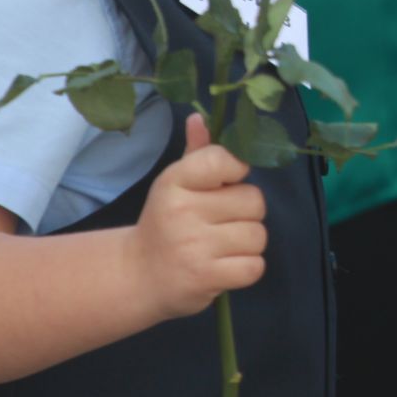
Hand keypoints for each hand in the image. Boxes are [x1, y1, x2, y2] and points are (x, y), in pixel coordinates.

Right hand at [130, 114, 266, 319]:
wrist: (138, 275)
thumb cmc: (166, 222)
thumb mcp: (175, 185)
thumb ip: (197, 154)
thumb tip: (200, 118)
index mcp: (175, 181)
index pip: (224, 159)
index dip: (236, 171)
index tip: (225, 184)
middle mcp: (183, 211)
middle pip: (254, 200)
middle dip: (245, 212)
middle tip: (221, 222)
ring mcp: (194, 247)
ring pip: (258, 235)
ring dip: (247, 243)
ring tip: (220, 246)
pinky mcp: (206, 278)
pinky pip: (255, 266)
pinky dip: (246, 268)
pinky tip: (224, 266)